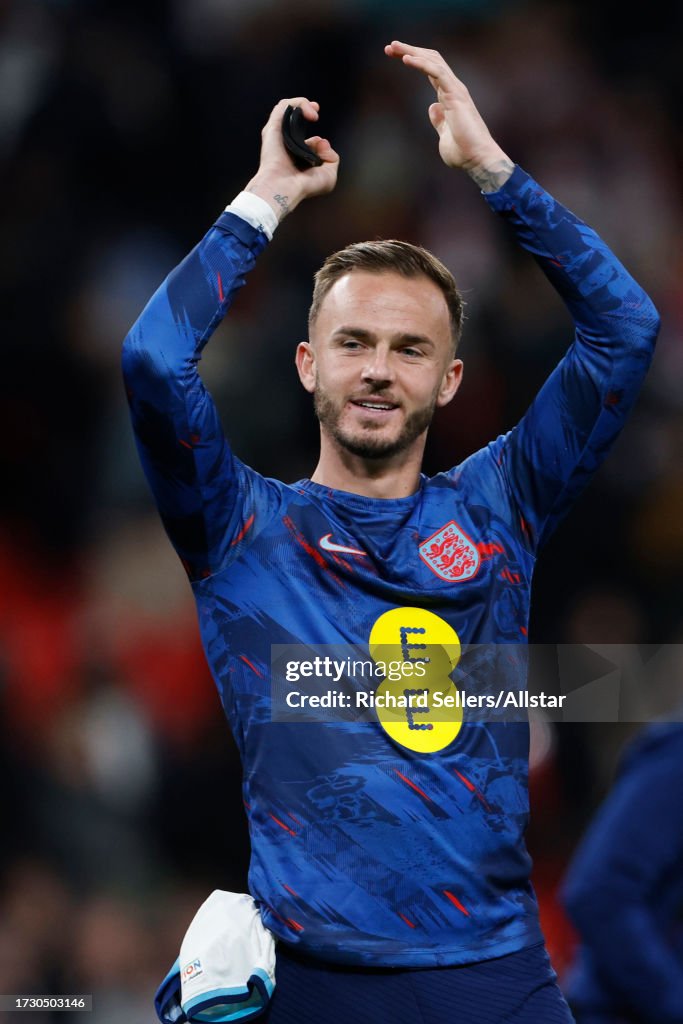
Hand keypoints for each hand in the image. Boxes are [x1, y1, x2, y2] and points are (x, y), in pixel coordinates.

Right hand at [245, 97, 339, 220]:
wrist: (285, 188)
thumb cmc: (304, 186)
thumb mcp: (328, 176)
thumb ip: (331, 158)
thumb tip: (322, 142)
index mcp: (297, 158)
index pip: (309, 143)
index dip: (318, 143)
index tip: (321, 149)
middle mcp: (286, 144)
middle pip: (296, 121)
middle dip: (308, 113)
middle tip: (315, 116)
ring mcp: (279, 134)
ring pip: (289, 108)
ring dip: (303, 105)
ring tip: (313, 114)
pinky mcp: (273, 127)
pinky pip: (285, 105)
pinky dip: (300, 104)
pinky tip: (310, 114)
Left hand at [385, 41, 513, 190]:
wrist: (477, 159)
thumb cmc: (463, 152)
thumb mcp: (444, 135)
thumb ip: (439, 121)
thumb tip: (433, 108)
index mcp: (449, 96)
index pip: (430, 71)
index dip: (414, 60)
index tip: (395, 56)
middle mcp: (453, 88)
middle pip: (430, 60)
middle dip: (410, 51)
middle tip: (390, 47)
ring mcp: (455, 90)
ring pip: (433, 61)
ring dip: (412, 52)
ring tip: (393, 47)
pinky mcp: (455, 94)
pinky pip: (437, 72)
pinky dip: (421, 63)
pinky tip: (406, 59)